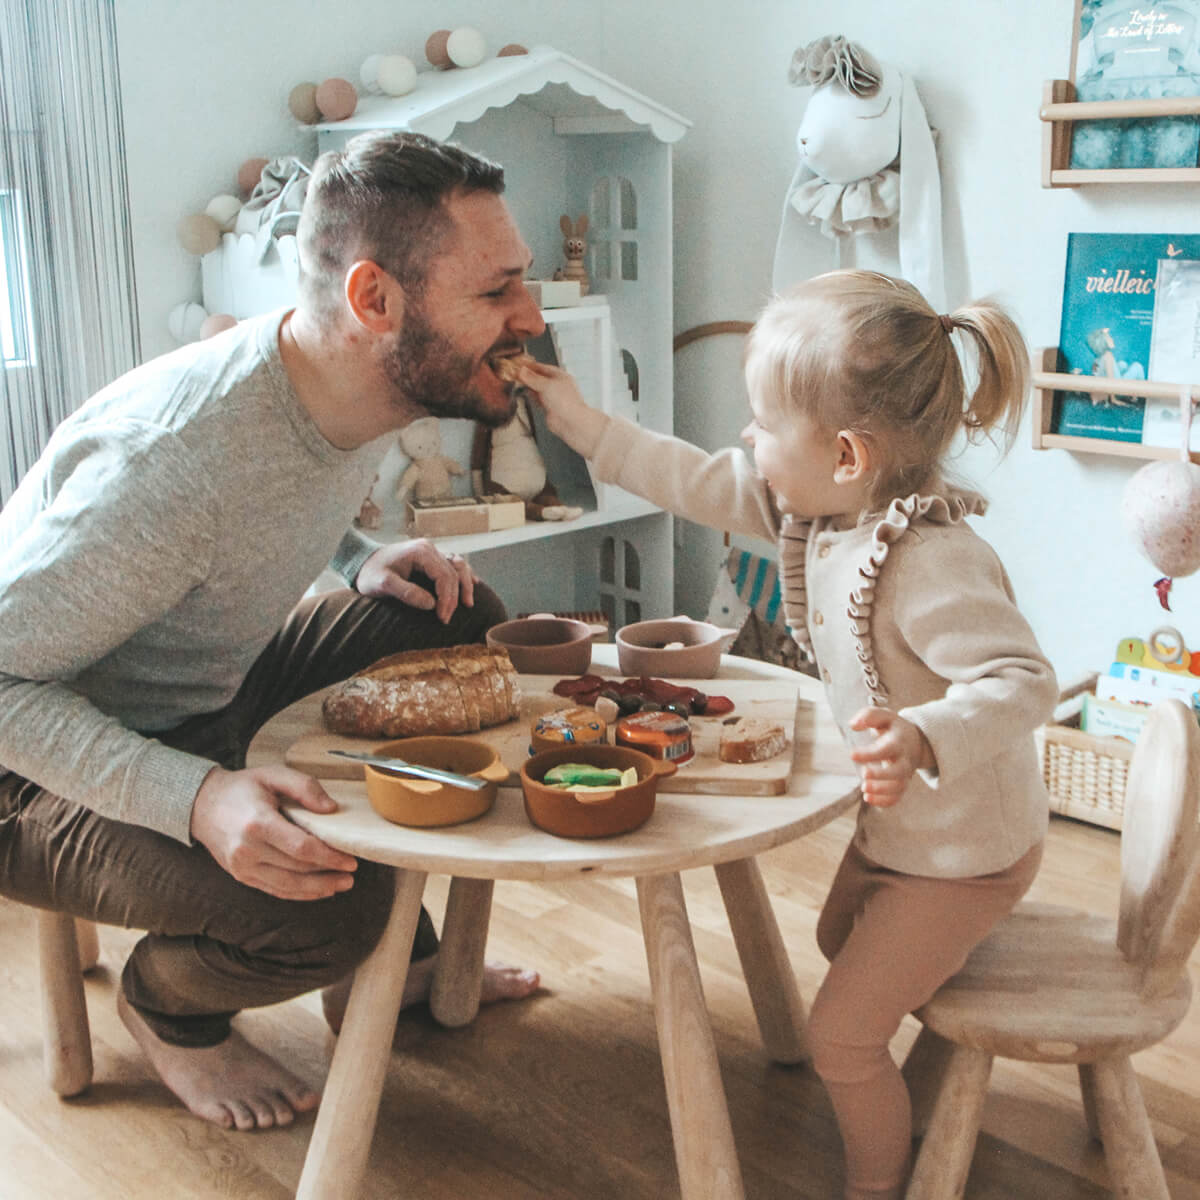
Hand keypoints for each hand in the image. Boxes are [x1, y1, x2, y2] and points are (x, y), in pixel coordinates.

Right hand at [190, 765, 359, 899]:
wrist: (203, 805)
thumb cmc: (242, 788)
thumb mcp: (273, 774)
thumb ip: (304, 787)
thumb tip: (331, 808)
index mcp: (258, 824)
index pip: (301, 847)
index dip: (329, 857)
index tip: (350, 859)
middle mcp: (247, 850)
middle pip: (297, 869)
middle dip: (328, 873)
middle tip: (352, 873)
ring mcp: (242, 867)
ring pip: (287, 886)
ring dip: (318, 888)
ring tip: (341, 885)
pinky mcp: (241, 876)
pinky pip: (275, 890)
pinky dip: (299, 893)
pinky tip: (318, 890)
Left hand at [355, 537, 476, 623]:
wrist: (361, 561)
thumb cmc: (370, 573)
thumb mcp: (382, 584)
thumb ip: (406, 592)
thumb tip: (431, 604)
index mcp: (420, 552)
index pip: (444, 575)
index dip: (446, 598)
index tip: (442, 617)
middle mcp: (429, 549)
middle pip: (454, 572)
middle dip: (453, 597)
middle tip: (446, 619)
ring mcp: (432, 552)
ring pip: (458, 565)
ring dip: (465, 584)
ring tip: (468, 604)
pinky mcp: (431, 558)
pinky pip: (454, 564)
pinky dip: (463, 575)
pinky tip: (472, 585)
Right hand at [515, 360, 606, 444]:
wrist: (570, 422)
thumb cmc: (566, 402)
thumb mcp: (546, 385)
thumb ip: (532, 378)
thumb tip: (522, 371)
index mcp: (560, 376)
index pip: (542, 367)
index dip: (530, 366)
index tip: (519, 365)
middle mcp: (557, 385)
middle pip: (539, 378)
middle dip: (528, 376)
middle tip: (516, 374)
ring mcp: (553, 396)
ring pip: (538, 388)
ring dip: (530, 386)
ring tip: (519, 382)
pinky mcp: (549, 407)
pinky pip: (539, 399)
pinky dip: (532, 396)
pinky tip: (528, 394)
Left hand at [847, 707, 935, 807]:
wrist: (914, 740)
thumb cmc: (892, 727)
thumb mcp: (884, 716)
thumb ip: (869, 715)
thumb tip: (853, 724)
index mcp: (899, 741)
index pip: (886, 749)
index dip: (870, 753)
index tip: (852, 754)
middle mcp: (904, 759)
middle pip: (899, 772)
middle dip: (882, 776)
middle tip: (863, 775)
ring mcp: (904, 774)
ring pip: (899, 787)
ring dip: (882, 791)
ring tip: (864, 789)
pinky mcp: (900, 784)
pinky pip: (896, 797)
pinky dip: (884, 801)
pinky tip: (868, 798)